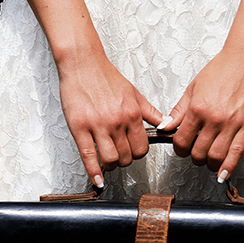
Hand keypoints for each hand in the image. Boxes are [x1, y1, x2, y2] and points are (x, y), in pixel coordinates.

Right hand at [58, 52, 163, 186]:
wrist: (83, 63)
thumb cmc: (105, 76)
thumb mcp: (133, 92)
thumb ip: (148, 111)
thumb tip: (163, 123)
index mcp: (132, 113)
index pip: (142, 147)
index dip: (138, 153)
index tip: (133, 152)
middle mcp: (118, 121)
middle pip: (128, 156)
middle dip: (125, 160)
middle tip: (120, 157)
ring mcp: (98, 126)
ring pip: (111, 159)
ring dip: (111, 166)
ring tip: (109, 163)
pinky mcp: (80, 128)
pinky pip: (88, 155)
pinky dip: (93, 171)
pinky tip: (97, 179)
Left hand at [165, 48, 243, 181]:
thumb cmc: (220, 70)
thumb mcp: (192, 88)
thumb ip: (178, 111)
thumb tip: (165, 127)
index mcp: (198, 108)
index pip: (181, 140)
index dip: (178, 148)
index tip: (180, 148)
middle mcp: (214, 118)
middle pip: (198, 151)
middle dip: (192, 157)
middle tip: (193, 155)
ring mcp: (232, 123)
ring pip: (216, 156)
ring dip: (208, 164)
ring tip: (207, 162)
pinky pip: (237, 153)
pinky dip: (228, 167)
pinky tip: (223, 173)